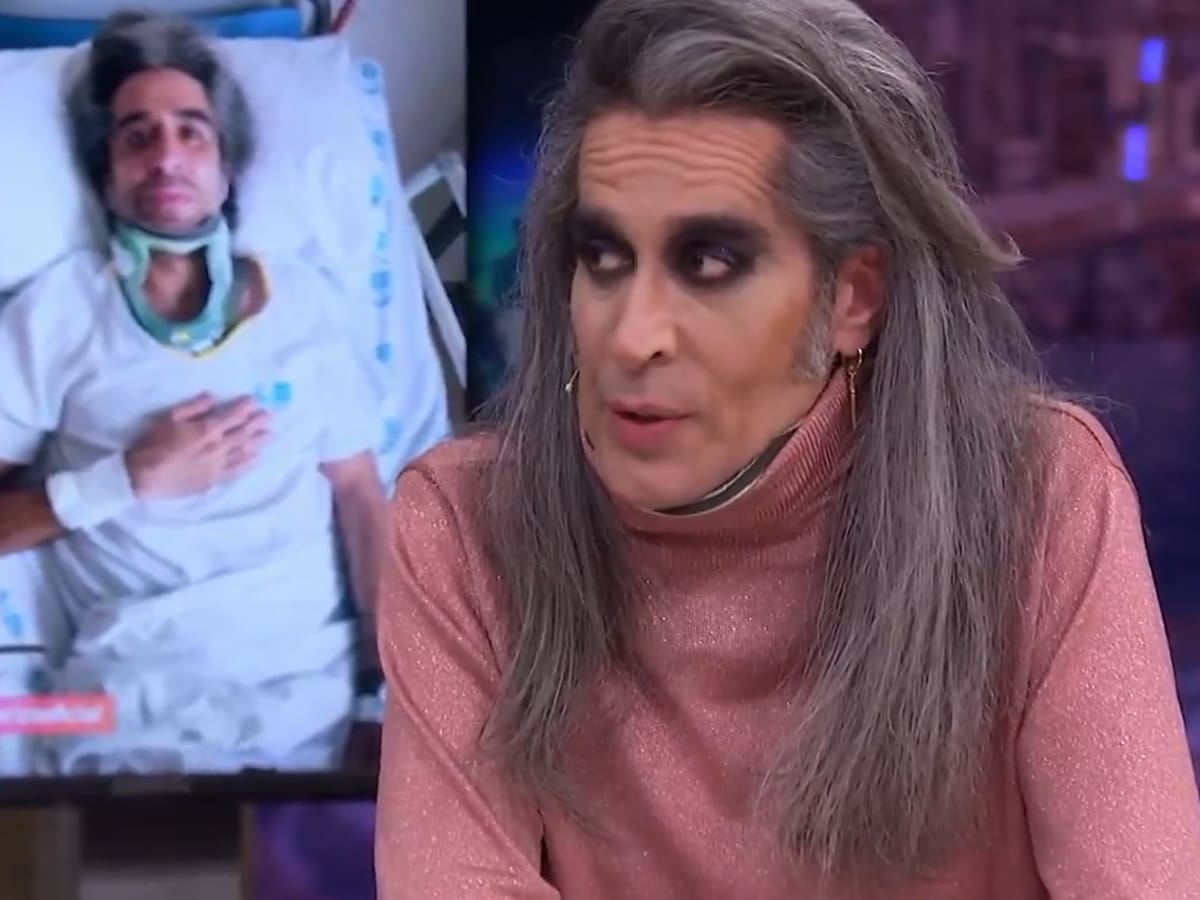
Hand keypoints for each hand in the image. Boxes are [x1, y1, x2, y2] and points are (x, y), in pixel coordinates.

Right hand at [125, 393, 270, 499]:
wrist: (142, 477)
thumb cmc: (151, 444)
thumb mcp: (168, 418)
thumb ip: (193, 407)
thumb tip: (213, 397)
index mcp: (206, 431)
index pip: (232, 417)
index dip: (244, 408)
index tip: (255, 401)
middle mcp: (217, 448)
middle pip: (242, 434)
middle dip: (257, 423)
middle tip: (271, 416)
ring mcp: (217, 466)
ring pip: (243, 452)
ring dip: (258, 442)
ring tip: (271, 435)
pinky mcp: (213, 480)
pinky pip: (235, 471)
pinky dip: (248, 463)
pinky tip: (257, 458)